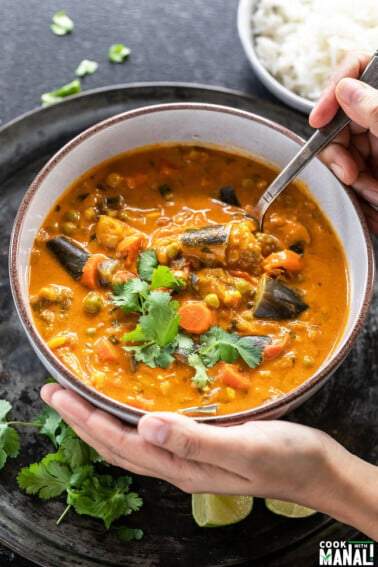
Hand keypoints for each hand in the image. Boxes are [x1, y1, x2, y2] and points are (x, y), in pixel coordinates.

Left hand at [41, 383, 377, 538]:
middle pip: (117, 445)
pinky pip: (151, 437)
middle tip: (54, 393)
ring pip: (131, 442)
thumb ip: (195, 440)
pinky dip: (128, 422)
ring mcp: (189, 458)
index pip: (120, 443)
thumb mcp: (244, 447)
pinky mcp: (202, 447)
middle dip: (81, 420)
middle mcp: (178, 465)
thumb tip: (145, 426)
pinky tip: (129, 410)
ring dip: (99, 421)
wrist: (317, 470)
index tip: (59, 395)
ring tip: (78, 401)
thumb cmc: (287, 457)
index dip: (86, 419)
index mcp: (183, 466)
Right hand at [309, 50, 377, 233]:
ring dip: (351, 176)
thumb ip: (377, 110)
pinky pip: (356, 170)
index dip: (332, 91)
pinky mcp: (377, 162)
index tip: (319, 120)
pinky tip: (372, 198)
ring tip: (373, 193)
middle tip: (349, 174)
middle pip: (341, 116)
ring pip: (345, 148)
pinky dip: (360, 187)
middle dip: (339, 150)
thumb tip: (346, 89)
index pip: (356, 68)